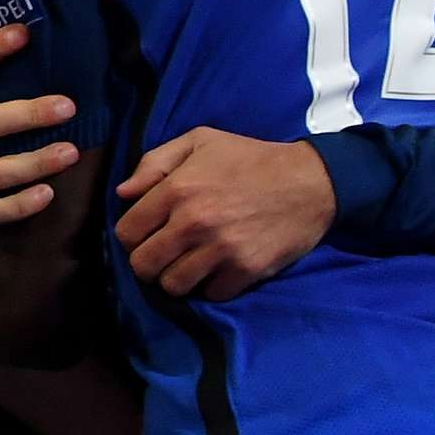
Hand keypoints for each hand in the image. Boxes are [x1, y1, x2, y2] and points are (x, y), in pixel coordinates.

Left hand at [112, 126, 332, 299]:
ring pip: (173, 285)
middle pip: (143, 266)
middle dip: (148, 262)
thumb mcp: (200, 141)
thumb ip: (154, 163)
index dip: (133, 236)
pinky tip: (219, 268)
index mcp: (177, 190)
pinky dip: (211, 286)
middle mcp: (194, 222)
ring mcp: (221, 249)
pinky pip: (211, 294)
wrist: (311, 181)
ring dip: (177, 278)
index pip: (127, 233)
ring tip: (190, 263)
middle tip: (165, 254)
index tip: (147, 234)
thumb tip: (123, 193)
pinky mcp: (246, 270)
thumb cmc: (251, 158)